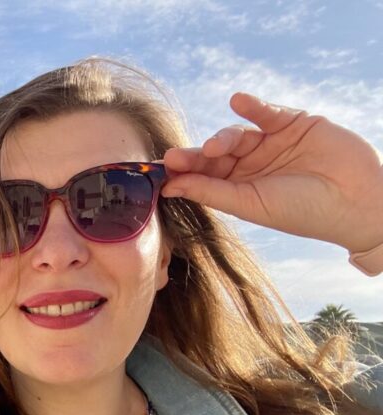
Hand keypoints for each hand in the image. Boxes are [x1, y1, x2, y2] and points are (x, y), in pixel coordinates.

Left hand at [162, 93, 382, 253]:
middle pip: (214, 156)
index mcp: (238, 188)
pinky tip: (238, 101)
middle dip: (194, 156)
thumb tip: (170, 187)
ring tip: (214, 147)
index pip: (203, 178)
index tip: (161, 173)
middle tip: (173, 157)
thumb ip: (212, 192)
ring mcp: (270, 143)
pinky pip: (266, 111)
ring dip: (222, 137)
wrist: (356, 201)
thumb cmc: (301, 211)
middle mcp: (250, 165)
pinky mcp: (292, 123)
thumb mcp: (251, 203)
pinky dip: (252, 105)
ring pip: (235, 134)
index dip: (183, 174)